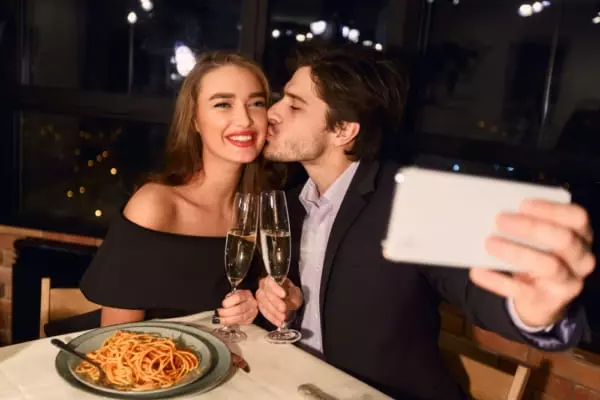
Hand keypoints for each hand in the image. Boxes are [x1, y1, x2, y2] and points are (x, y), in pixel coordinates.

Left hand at [217, 289, 257, 325]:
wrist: (247, 302)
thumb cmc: (238, 298)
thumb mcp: (233, 294)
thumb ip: (229, 298)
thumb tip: (222, 307)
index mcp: (246, 294)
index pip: (238, 297)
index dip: (229, 302)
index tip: (223, 304)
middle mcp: (252, 303)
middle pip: (240, 309)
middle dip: (227, 312)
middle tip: (219, 313)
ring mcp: (252, 312)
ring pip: (240, 318)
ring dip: (228, 320)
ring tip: (220, 320)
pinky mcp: (250, 319)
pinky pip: (241, 323)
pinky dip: (232, 323)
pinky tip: (226, 322)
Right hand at [256, 277, 302, 326]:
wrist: (288, 298)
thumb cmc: (291, 293)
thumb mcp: (295, 292)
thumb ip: (293, 296)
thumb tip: (288, 303)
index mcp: (272, 279)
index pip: (270, 282)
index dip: (276, 288)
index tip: (284, 295)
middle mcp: (263, 286)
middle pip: (266, 294)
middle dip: (276, 303)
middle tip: (284, 309)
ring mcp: (260, 296)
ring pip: (264, 304)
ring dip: (274, 312)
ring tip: (283, 318)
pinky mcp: (260, 306)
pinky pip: (264, 312)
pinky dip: (272, 318)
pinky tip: (279, 322)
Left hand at [470, 199, 594, 327]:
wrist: (539, 298)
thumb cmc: (537, 256)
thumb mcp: (539, 240)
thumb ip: (526, 225)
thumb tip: (493, 212)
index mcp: (580, 236)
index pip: (576, 218)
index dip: (551, 209)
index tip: (522, 204)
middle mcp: (582, 259)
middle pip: (564, 239)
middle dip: (531, 227)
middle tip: (500, 220)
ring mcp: (568, 283)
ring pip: (548, 265)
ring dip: (516, 252)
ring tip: (489, 243)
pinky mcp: (548, 302)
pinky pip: (521, 290)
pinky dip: (497, 280)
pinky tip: (478, 271)